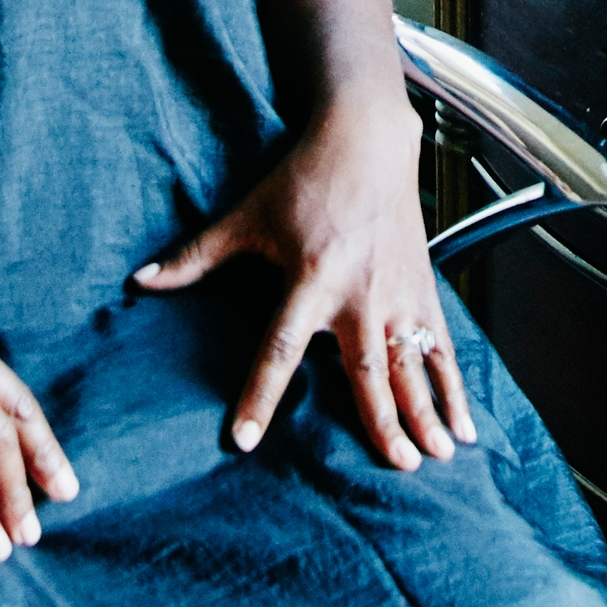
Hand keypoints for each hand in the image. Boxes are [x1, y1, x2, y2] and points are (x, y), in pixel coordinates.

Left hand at [129, 99, 473, 469]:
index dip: (259, 395)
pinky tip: (466, 425)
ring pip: (413, 365)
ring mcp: (397, 295)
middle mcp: (359, 295)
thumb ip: (196, 256)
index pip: (279, 349)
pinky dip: (454, 386)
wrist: (369, 138)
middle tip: (398, 467)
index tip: (245, 440)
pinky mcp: (423, 290)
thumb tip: (139, 281)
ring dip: (427, 413)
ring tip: (440, 458)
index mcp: (311, 280)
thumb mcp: (246, 215)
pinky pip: (442, 347)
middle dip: (383, 421)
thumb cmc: (304, 177)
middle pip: (369, 370)